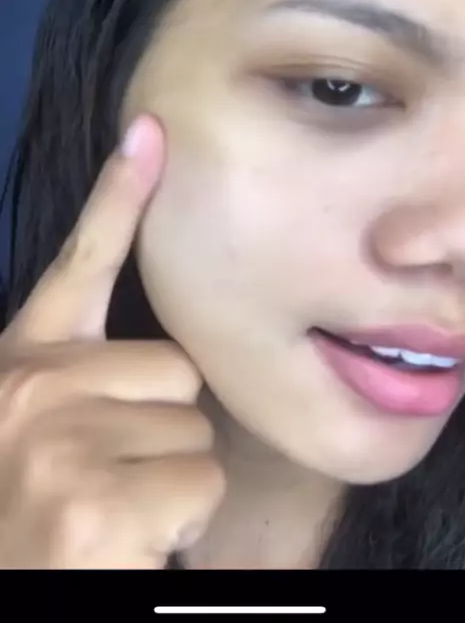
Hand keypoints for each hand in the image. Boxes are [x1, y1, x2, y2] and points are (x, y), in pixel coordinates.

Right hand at [0, 115, 224, 568]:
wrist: (11, 590)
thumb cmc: (33, 514)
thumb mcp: (43, 432)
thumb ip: (88, 378)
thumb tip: (165, 358)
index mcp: (21, 367)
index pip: (80, 262)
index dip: (118, 195)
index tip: (150, 132)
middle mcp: (31, 387)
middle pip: (175, 368)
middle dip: (162, 428)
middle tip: (111, 480)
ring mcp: (58, 437)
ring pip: (195, 429)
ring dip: (171, 481)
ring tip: (113, 513)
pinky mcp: (92, 497)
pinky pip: (200, 483)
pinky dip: (179, 525)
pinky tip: (125, 542)